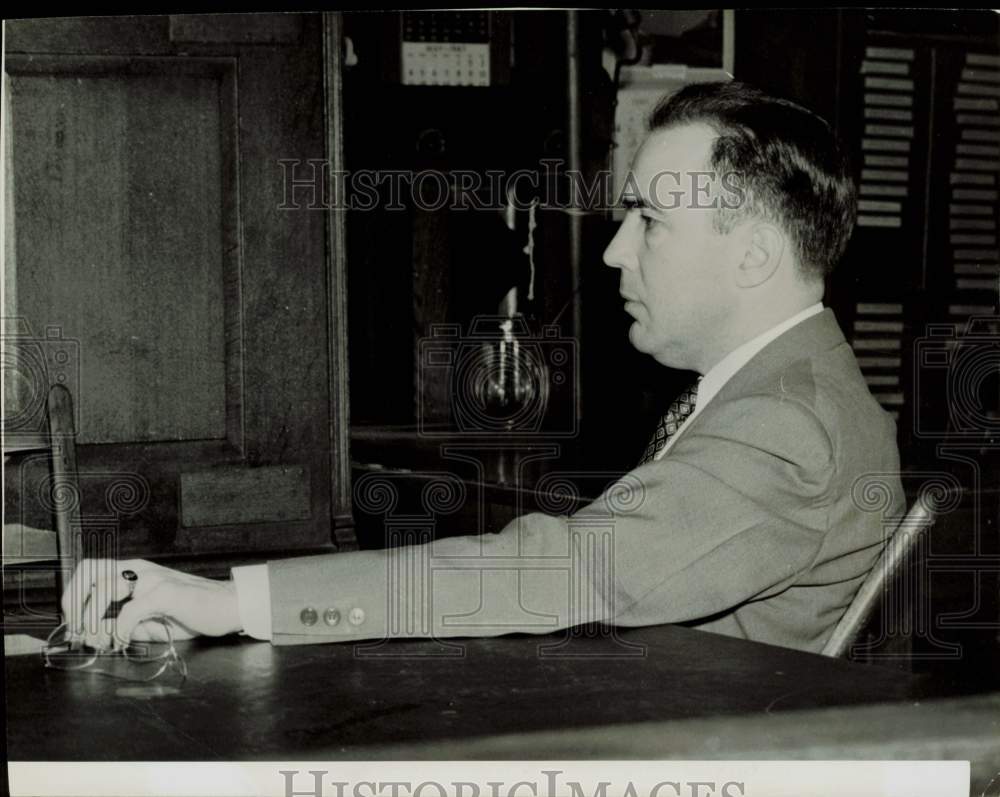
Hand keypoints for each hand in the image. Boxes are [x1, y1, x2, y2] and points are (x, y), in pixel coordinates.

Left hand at [61, 558, 242, 649]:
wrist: (230, 606)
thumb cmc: (193, 612)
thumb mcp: (152, 619)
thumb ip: (126, 624)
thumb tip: (98, 637)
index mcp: (135, 571)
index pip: (90, 570)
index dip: (73, 595)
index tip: (75, 624)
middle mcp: (140, 569)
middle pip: (90, 571)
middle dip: (75, 603)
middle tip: (81, 631)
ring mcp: (153, 578)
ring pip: (105, 589)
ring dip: (94, 620)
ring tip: (103, 641)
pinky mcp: (167, 592)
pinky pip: (130, 610)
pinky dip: (121, 630)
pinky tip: (126, 641)